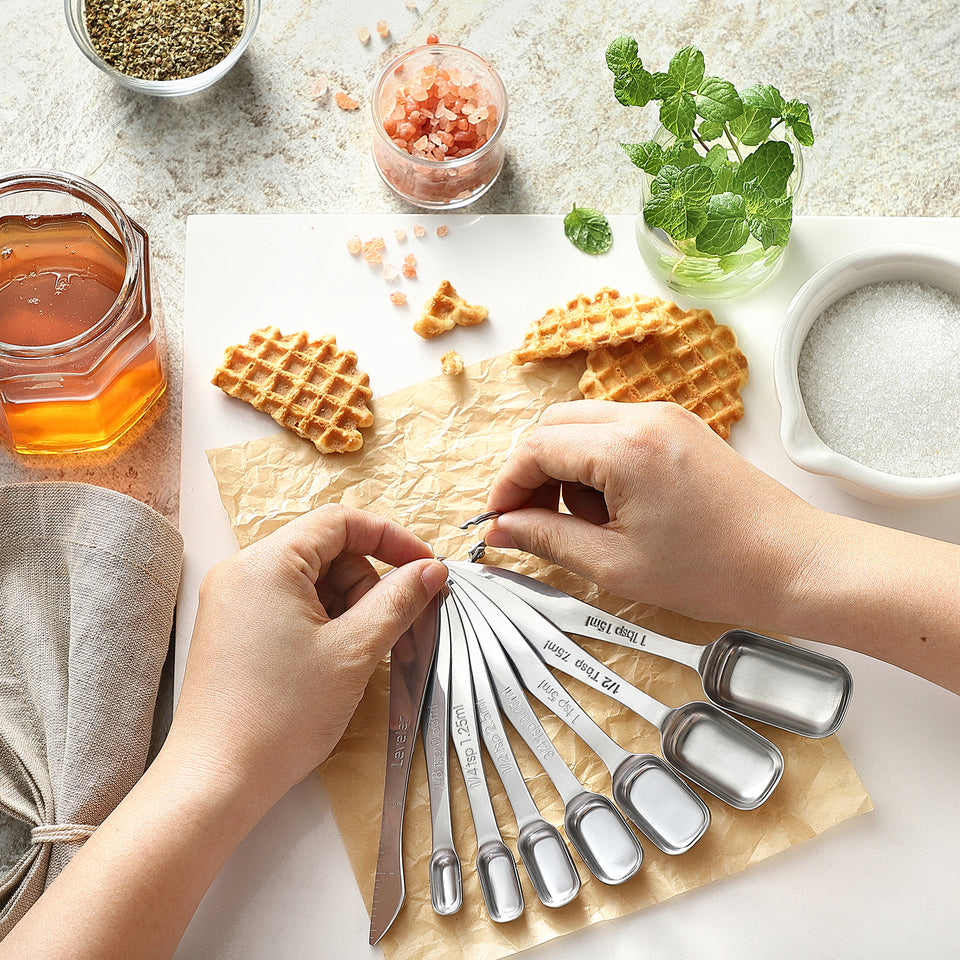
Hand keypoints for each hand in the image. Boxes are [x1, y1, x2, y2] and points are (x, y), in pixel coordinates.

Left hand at [169, 503, 447, 810]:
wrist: (218, 779)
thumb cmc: (280, 716)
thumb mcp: (354, 651)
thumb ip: (398, 600)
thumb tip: (431, 570)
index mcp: (267, 563)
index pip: (340, 521)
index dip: (390, 538)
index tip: (424, 567)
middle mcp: (242, 571)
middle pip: (326, 551)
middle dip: (367, 583)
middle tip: (390, 627)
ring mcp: (232, 600)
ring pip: (310, 580)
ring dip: (347, 606)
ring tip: (359, 654)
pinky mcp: (231, 628)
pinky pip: (288, 604)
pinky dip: (321, 622)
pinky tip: (333, 660)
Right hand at [483, 400, 824, 627]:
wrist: (794, 563)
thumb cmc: (716, 570)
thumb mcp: (615, 565)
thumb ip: (547, 540)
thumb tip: (502, 529)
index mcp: (625, 448)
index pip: (536, 446)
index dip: (507, 485)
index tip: (500, 521)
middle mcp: (644, 417)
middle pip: (555, 425)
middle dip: (533, 472)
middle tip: (533, 521)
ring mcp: (666, 417)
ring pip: (583, 426)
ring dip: (567, 468)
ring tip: (589, 524)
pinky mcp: (680, 428)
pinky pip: (616, 433)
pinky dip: (598, 465)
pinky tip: (616, 510)